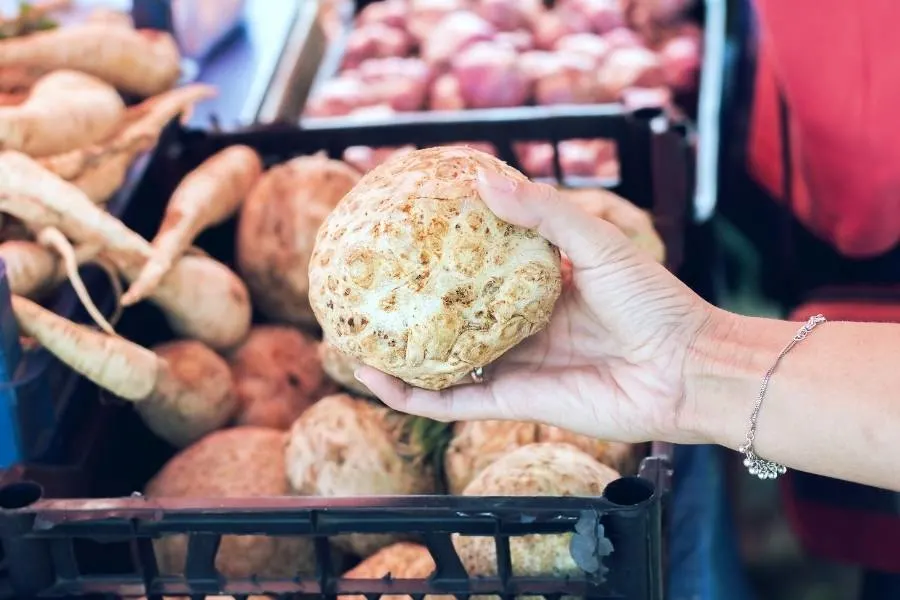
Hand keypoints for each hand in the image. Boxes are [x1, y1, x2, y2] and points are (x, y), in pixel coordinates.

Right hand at [356, 169, 715, 443]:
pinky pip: (454, 400)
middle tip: (369, 288)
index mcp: (542, 285)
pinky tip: (376, 379)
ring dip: (399, 354)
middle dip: (412, 306)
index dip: (445, 253)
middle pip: (454, 316)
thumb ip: (542, 213)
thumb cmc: (653, 301)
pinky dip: (413, 396)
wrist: (687, 369)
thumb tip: (482, 180)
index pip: (481, 267)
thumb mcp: (595, 241)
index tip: (407, 234)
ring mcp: (516, 365)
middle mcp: (523, 325)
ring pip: (444, 362)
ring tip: (354, 337)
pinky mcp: (514, 402)